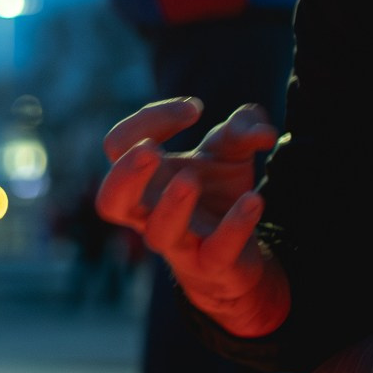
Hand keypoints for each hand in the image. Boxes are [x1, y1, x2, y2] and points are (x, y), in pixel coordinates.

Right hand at [96, 98, 290, 337]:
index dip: (150, 120)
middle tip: (149, 150)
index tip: (194, 109)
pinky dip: (234, 225)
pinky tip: (253, 200)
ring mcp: (178, 243)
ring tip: (190, 180)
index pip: (120, 146)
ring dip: (172, 206)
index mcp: (142, 181)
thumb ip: (242, 129)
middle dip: (125, 175)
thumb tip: (261, 132)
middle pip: (111, 202)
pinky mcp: (211, 263)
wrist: (234, 252)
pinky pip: (216, 251)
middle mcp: (149, 214)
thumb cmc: (216, 194)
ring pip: (159, 233)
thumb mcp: (229, 153)